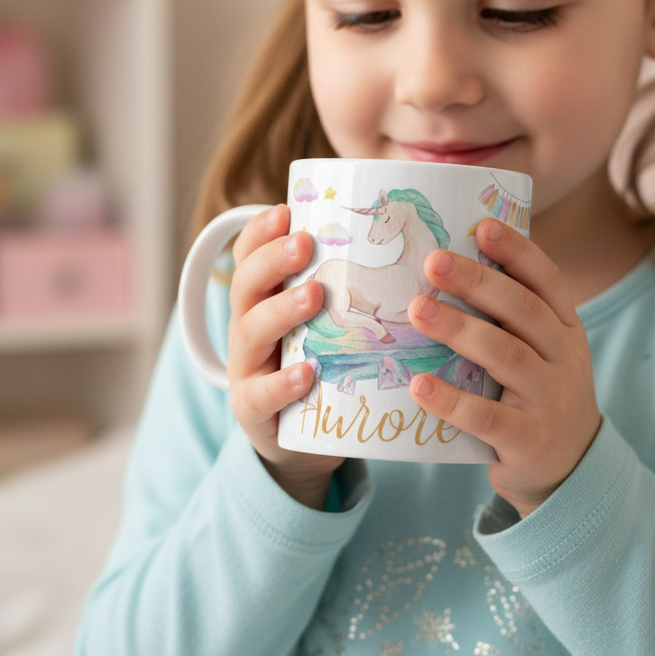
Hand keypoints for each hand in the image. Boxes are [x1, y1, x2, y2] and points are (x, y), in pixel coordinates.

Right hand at [227, 204, 342, 508]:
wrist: (304, 444)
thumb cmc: (326, 364)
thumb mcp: (331, 319)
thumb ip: (354, 278)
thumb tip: (407, 223)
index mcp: (262, 297)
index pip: (249, 255)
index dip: (261, 231)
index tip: (285, 211)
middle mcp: (246, 325)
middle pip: (246, 284)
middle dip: (273, 260)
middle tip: (305, 243)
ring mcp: (247, 367)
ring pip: (252, 331)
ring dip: (282, 309)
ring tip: (314, 295)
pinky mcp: (255, 411)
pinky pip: (261, 394)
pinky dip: (281, 382)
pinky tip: (306, 372)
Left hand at [407, 218, 600, 518]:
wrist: (569, 469)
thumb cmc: (535, 393)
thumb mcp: (540, 351)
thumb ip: (507, 317)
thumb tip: (443, 264)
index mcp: (566, 329)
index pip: (547, 281)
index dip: (518, 251)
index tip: (482, 226)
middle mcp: (565, 358)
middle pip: (522, 310)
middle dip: (477, 282)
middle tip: (433, 260)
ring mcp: (551, 400)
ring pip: (506, 356)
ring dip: (459, 329)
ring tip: (417, 309)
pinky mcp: (530, 441)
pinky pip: (488, 417)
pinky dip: (452, 400)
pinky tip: (419, 384)